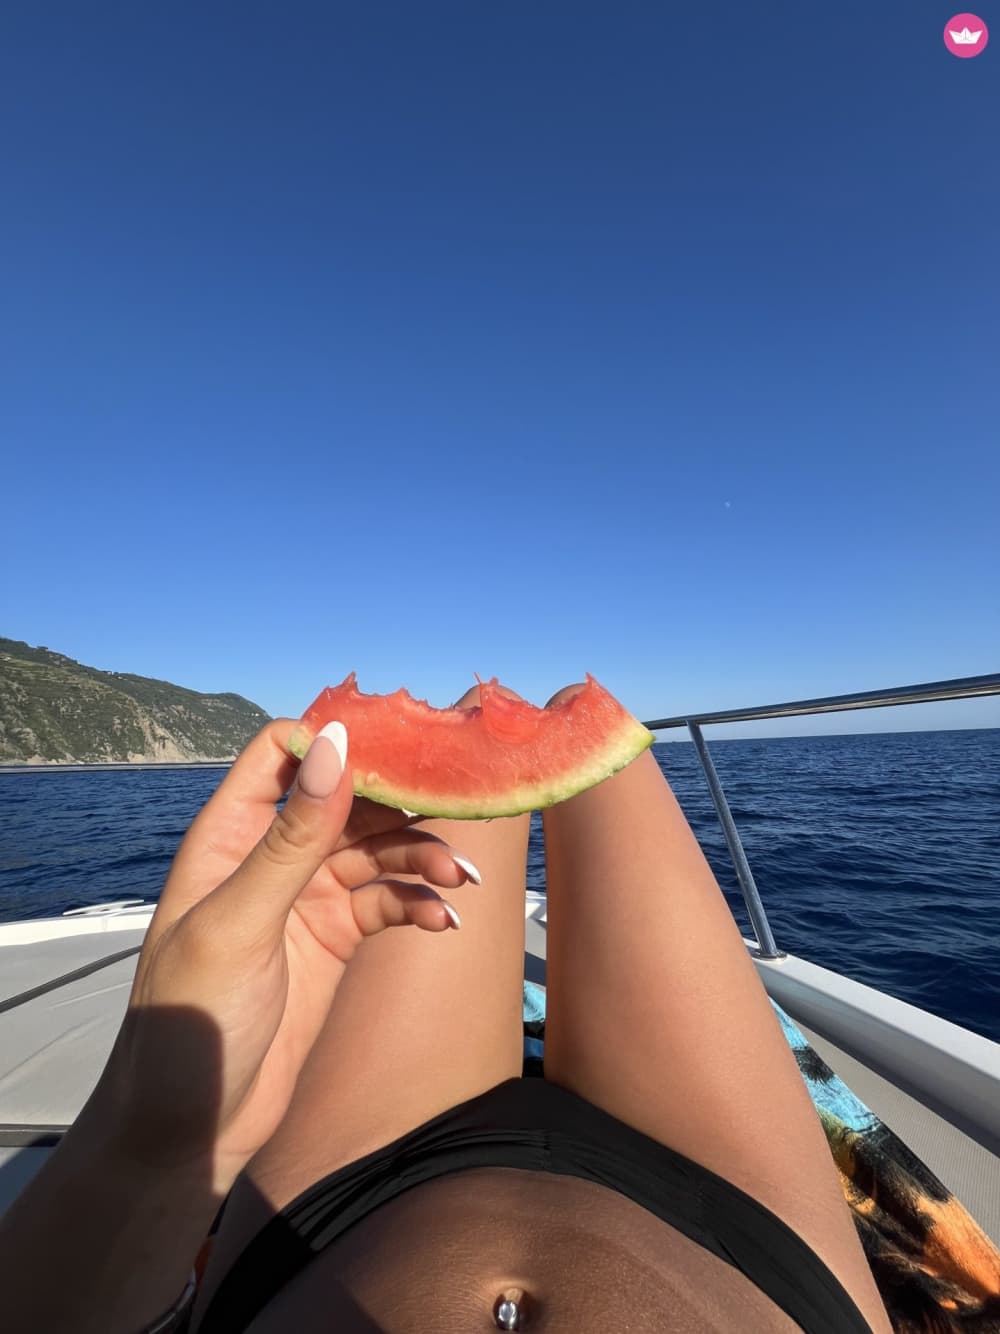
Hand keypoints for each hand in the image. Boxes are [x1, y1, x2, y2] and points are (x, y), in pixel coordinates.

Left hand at [90, 719, 477, 1191]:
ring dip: (420, 859)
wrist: (193, 1127)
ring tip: (461, 882)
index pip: (283, 753)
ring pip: (376, 851)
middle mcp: (270, 856)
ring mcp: (304, 898)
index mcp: (229, 835)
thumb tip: (335, 746)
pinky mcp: (334, 939)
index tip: (400, 751)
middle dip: (402, 804)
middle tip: (459, 812)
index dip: (336, 743)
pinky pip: (386, 903)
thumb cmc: (190, 1021)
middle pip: (346, 799)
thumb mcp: (241, 921)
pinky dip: (417, 906)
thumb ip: (292, 836)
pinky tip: (443, 922)